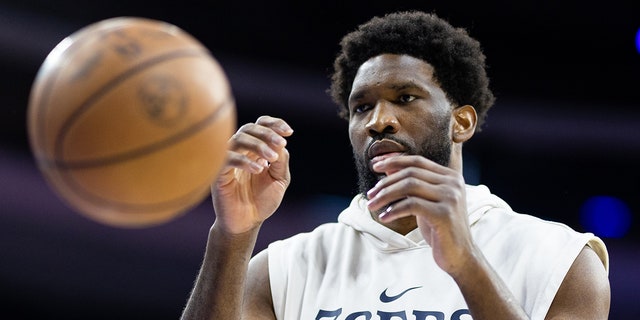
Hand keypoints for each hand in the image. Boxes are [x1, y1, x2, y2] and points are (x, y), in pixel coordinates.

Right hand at [211, 116, 292, 233]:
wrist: (247, 223)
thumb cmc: (262, 200)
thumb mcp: (279, 179)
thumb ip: (281, 161)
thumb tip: (281, 143)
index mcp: (254, 149)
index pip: (259, 125)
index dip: (273, 124)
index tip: (289, 131)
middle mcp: (239, 151)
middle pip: (249, 128)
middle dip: (267, 133)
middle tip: (281, 143)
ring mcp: (226, 161)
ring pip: (237, 139)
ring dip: (257, 145)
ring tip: (271, 159)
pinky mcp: (218, 174)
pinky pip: (226, 158)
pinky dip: (244, 160)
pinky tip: (258, 169)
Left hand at [365, 155, 475, 274]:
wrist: (460, 256)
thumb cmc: (439, 229)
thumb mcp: (425, 202)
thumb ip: (412, 185)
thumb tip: (388, 168)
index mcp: (450, 177)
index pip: (417, 161)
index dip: (393, 161)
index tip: (374, 165)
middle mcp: (452, 183)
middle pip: (410, 173)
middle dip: (385, 183)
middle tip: (370, 195)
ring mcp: (450, 198)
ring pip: (408, 186)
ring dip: (385, 195)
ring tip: (372, 205)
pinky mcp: (444, 214)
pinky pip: (411, 205)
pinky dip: (393, 210)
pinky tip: (384, 217)